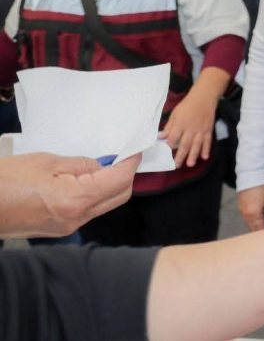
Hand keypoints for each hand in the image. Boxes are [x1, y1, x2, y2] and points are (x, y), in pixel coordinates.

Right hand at [0, 152, 140, 237]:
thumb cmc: (5, 181)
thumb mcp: (46, 162)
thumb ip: (81, 164)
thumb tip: (102, 166)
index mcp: (75, 200)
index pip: (119, 181)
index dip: (130, 163)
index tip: (135, 150)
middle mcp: (77, 219)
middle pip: (119, 197)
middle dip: (126, 176)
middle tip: (122, 156)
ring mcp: (68, 227)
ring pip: (104, 205)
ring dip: (109, 186)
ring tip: (102, 166)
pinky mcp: (59, 230)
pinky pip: (87, 211)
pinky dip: (93, 195)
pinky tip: (84, 180)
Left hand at [161, 89, 216, 168]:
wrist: (204, 98)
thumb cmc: (187, 105)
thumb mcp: (175, 113)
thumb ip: (169, 126)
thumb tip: (161, 137)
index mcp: (180, 123)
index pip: (174, 137)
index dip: (170, 145)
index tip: (166, 152)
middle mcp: (190, 128)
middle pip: (185, 143)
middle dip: (181, 155)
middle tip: (177, 165)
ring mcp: (200, 130)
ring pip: (196, 144)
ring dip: (193, 155)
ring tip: (190, 164)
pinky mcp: (208, 130)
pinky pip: (207, 141)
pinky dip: (206, 149)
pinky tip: (205, 157)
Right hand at [238, 184, 263, 231]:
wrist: (252, 174)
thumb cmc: (263, 186)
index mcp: (254, 215)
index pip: (260, 230)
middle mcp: (246, 215)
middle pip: (254, 228)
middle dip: (262, 229)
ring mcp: (242, 210)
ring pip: (250, 223)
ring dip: (257, 224)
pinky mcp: (240, 206)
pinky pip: (247, 217)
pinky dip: (253, 219)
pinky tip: (260, 215)